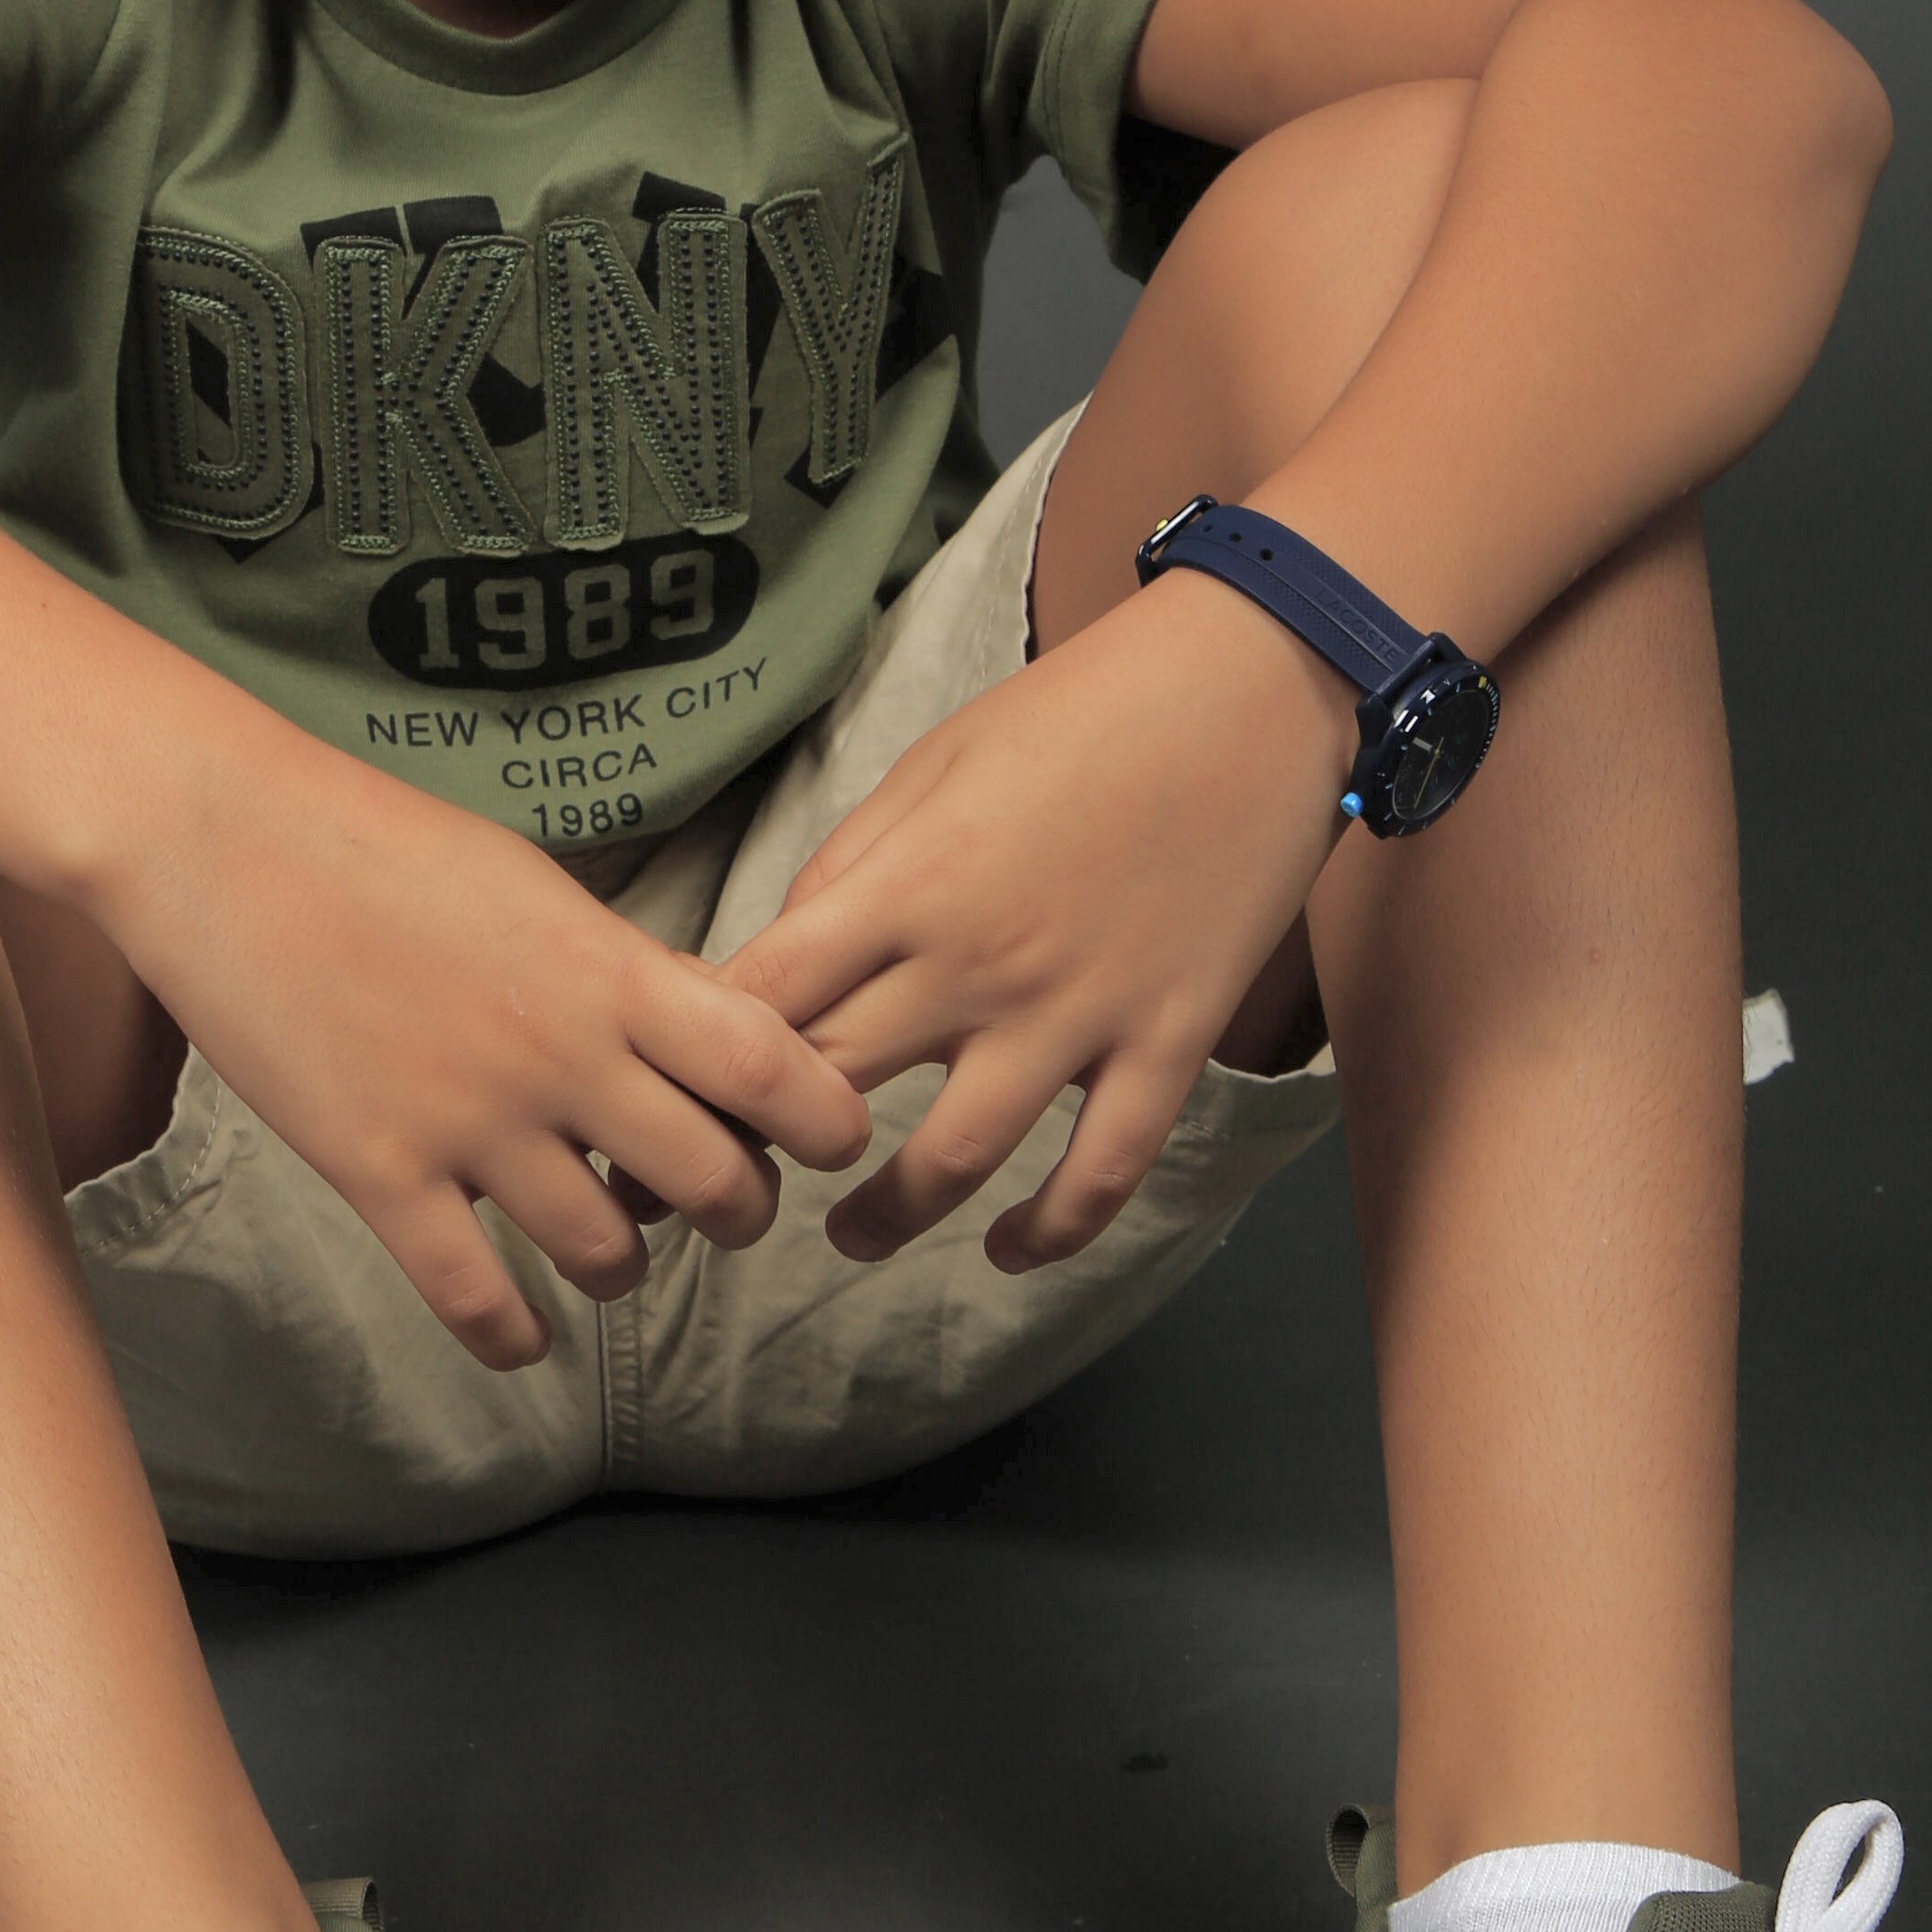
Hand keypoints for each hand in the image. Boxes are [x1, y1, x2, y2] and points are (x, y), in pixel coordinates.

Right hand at [103, 728, 874, 1370]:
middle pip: (714, 1183)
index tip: (834, 1136)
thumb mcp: (530, 885)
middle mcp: (557, 1056)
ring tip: (610, 1252)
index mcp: (606, 970)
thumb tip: (699, 1025)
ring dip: (625, 1268)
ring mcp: (468, 1122)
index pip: (768, 1065)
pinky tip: (523, 1335)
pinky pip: (474, 1296)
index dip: (826, 1116)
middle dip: (739, 1211)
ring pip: (607, 1255)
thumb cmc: (376, 841)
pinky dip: (514, 1335)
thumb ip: (618, 967)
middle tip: (720, 1206)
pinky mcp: (378, 1171)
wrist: (220, 838)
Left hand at [717, 577, 1353, 1268]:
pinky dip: (1050, 1230)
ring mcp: (1076, 1012)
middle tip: (737, 1179)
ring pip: (954, 1159)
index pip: (763, 1002)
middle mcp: (977, 962)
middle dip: (765, 1148)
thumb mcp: (935, 763)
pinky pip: (1102, 1170)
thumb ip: (851, 865)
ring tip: (852, 1235)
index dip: (701, 1060)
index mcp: (908, 884)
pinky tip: (1008, 1248)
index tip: (678, 1094)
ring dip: (887, 1215)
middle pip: (832, 1088)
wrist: (1253, 684)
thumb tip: (778, 953)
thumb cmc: (1083, 710)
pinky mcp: (1167, 1040)